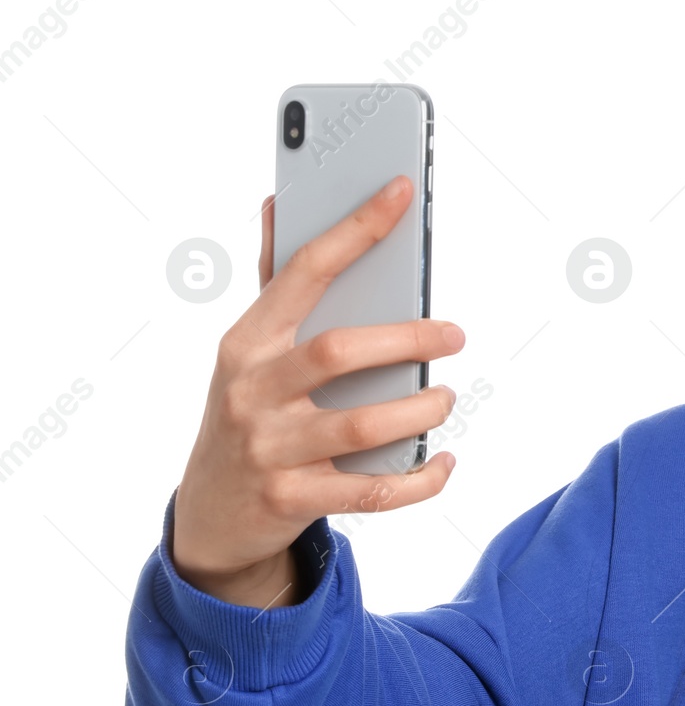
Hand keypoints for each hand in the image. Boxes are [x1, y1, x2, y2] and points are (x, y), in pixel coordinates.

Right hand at [172, 175, 465, 607]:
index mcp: (246, 342)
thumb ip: (272, 285)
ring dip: (421, 409)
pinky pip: (374, 491)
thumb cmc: (247, 413)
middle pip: (340, 352)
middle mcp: (252, 392)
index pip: (304, 271)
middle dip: (408, 338)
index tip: (400, 191)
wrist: (210, 514)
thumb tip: (276, 202)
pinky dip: (421, 478)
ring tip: (446, 397)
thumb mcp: (247, 352)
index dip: (355, 228)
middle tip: (453, 334)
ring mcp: (271, 449)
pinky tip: (443, 460)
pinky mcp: (293, 499)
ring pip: (363, 425)